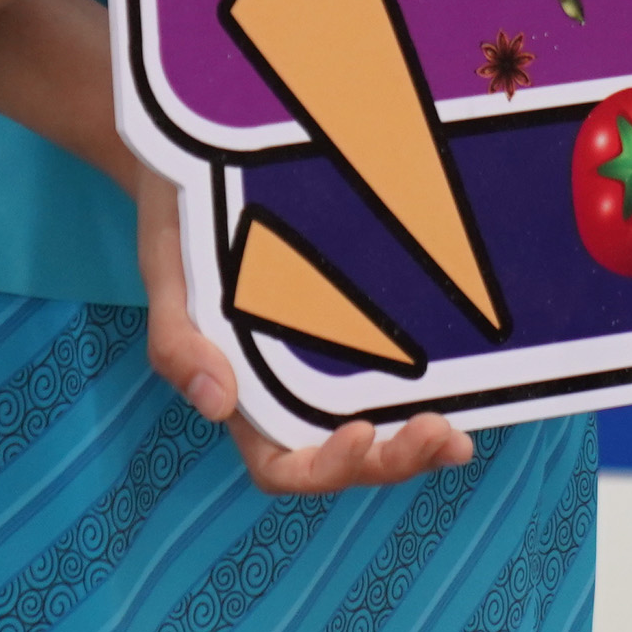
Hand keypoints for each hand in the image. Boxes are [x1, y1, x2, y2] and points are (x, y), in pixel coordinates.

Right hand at [133, 166, 475, 493]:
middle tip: (441, 437)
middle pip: (343, 460)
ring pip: (376, 431)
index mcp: (241, 396)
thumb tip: (216, 406)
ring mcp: (324, 363)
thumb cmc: (180, 225)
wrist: (199, 164)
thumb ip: (177, 343)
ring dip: (417, 445)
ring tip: (459, 439)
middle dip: (393, 461)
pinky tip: (464, 385)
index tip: (362, 430)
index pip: (282, 465)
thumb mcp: (167, 273)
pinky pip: (391, 378)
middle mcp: (286, 392)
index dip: (325, 467)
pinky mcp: (355, 326)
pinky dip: (428, 393)